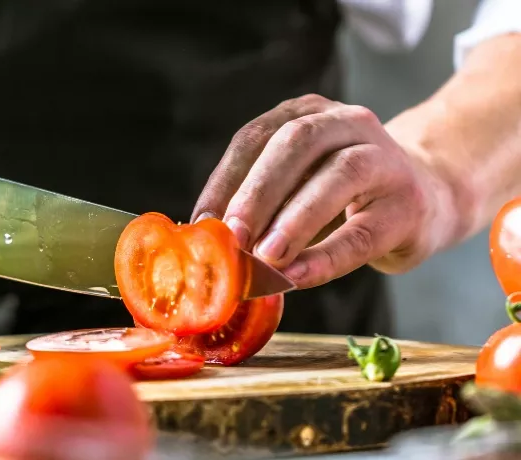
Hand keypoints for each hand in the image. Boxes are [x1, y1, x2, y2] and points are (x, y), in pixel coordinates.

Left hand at [192, 94, 452, 288]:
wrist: (428, 197)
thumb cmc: (342, 196)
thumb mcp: (297, 184)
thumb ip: (258, 203)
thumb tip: (205, 238)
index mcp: (307, 114)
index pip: (255, 137)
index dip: (224, 179)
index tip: (200, 221)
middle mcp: (347, 123)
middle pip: (296, 144)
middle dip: (257, 192)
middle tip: (231, 235)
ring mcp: (385, 158)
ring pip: (338, 177)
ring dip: (294, 219)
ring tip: (264, 257)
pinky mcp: (409, 204)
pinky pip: (364, 231)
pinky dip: (327, 257)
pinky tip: (297, 276)